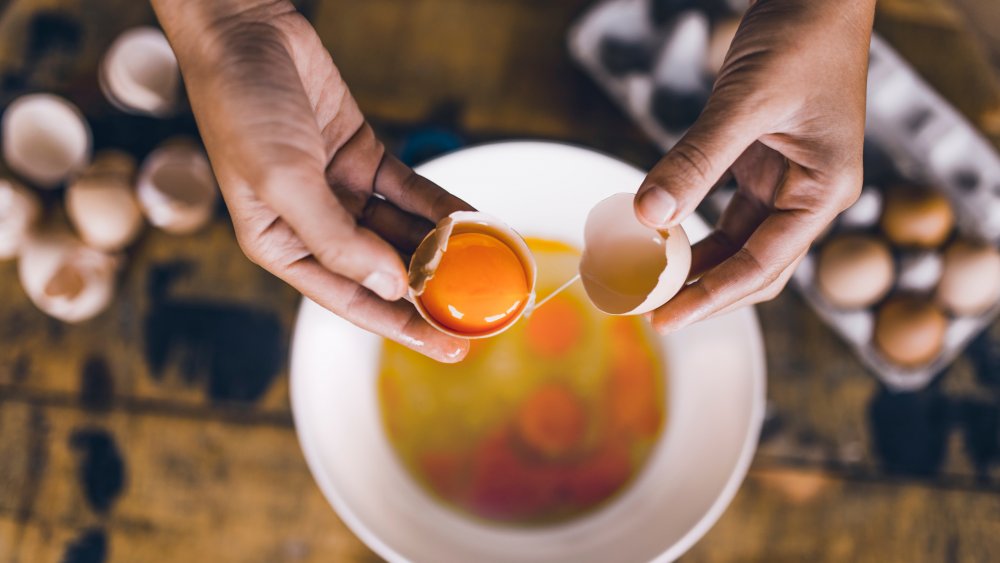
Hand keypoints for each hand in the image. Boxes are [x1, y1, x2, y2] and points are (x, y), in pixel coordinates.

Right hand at [152, 0, 470, 361]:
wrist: (245, 32)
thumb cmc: (241, 108)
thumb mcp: (282, 182)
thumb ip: (337, 239)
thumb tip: (391, 284)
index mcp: (280, 246)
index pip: (352, 300)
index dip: (402, 326)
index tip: (449, 347)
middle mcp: (313, 226)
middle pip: (384, 270)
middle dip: (432, 290)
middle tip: (482, 310)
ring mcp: (341, 191)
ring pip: (403, 232)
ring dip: (443, 248)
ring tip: (488, 268)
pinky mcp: (363, 158)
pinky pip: (411, 191)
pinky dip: (441, 206)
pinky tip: (474, 222)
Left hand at [634, 0, 875, 332]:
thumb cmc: (799, 39)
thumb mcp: (745, 103)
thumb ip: (696, 161)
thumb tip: (647, 216)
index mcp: (824, 192)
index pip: (764, 265)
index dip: (712, 297)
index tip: (665, 318)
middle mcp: (809, 196)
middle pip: (754, 267)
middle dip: (705, 291)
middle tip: (649, 309)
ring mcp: (786, 183)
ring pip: (738, 245)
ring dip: (696, 265)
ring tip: (648, 283)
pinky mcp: (763, 167)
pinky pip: (727, 213)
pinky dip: (695, 229)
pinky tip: (661, 239)